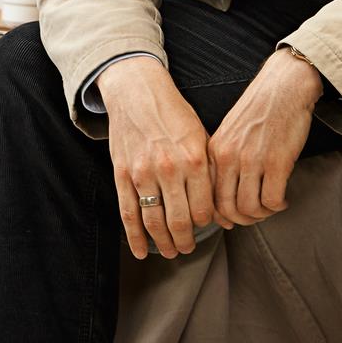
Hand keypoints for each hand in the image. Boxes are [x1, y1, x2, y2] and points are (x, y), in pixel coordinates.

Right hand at [98, 57, 216, 259]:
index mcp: (194, 160)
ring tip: (170, 252)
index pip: (204, 209)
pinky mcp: (122, 173)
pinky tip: (140, 251)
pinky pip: (129, 212)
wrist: (137, 91)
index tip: (204, 227)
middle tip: (187, 248)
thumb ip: (209, 170)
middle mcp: (170, 169)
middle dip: (185, 242)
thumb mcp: (201, 135)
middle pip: (180, 222)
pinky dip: (134, 237)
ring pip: (154, 222)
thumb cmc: (173, 113)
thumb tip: (219, 205)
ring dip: (163, 243)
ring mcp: (143, 173)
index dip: (206, 224)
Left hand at [207, 50, 321, 227]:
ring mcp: (252, 160)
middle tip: (256, 216)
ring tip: (271, 206)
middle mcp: (229, 157)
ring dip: (262, 214)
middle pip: (227, 208)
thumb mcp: (229, 132)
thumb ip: (223, 159)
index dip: (221, 215)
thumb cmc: (260, 109)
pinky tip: (282, 199)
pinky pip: (272, 200)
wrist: (284, 85)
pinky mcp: (277, 162)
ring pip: (250, 208)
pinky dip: (277, 206)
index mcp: (215, 150)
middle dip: (242, 221)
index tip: (233, 218)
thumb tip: (224, 193)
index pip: (208, 196)